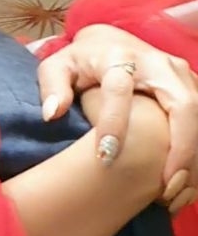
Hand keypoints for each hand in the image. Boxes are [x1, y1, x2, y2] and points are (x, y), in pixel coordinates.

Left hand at [38, 24, 197, 188]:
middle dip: (180, 147)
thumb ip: (52, 87)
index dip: (115, 122)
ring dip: (193, 155)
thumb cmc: (81, 62)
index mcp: (117, 57)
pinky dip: (197, 152)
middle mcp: (156, 63)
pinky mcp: (192, 85)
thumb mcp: (57, 67)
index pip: (120, 88)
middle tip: (164, 187)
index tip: (105, 157)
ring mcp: (179, 74)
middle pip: (182, 103)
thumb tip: (53, 113)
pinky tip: (185, 182)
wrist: (110, 43)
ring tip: (175, 192)